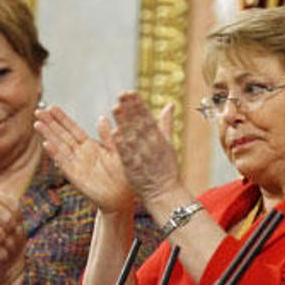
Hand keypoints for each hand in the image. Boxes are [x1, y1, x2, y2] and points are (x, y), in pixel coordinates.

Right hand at [35, 106, 135, 213]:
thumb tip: (102, 118)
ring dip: (49, 136)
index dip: (62, 118)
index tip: (52, 107)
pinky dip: (56, 154)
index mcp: (90, 146)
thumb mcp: (117, 151)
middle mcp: (81, 154)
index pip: (73, 129)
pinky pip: (64, 163)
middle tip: (38, 110)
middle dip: (50, 123)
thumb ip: (108, 137)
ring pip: (60, 147)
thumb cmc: (121, 174)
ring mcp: (77, 164)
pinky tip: (46, 144)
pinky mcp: (76, 176)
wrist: (121, 197)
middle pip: (62, 135)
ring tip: (38, 123)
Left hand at [111, 92, 180, 207]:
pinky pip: (127, 154)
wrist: (164, 192)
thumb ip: (166, 123)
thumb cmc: (166, 168)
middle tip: (121, 94)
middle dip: (130, 108)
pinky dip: (122, 143)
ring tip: (116, 108)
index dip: (138, 104)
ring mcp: (142, 156)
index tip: (130, 92)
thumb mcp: (169, 143)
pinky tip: (115, 132)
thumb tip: (169, 104)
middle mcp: (151, 145)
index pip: (147, 117)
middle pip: (139, 123)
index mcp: (159, 138)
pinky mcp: (134, 167)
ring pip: (132, 136)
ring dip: (124, 122)